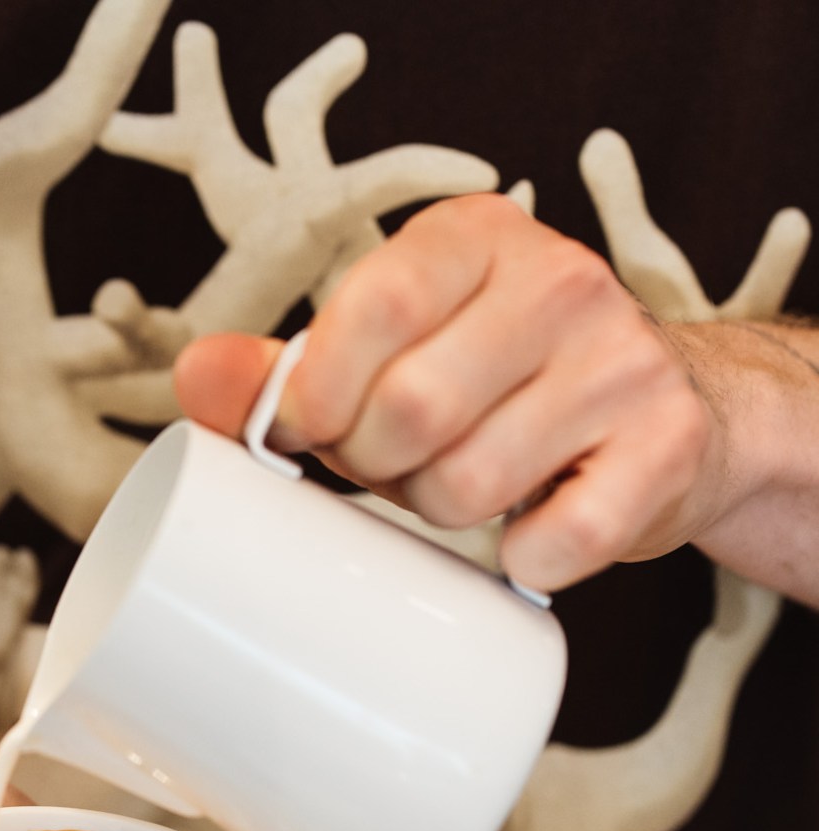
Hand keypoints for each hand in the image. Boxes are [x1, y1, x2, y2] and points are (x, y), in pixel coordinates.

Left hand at [174, 193, 726, 593]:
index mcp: (474, 239)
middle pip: (409, 409)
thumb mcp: (387, 357)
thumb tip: (194, 376)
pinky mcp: (667, 447)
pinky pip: (555, 542)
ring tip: (464, 485)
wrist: (665, 418)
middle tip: (396, 464)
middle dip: (375, 465)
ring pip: (468, 483)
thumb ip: (286, 370)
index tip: (304, 433)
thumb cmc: (490, 389)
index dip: (319, 393)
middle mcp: (561, 280)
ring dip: (442, 514)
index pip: (376, 304)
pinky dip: (524, 561)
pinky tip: (530, 533)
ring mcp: (624, 362)